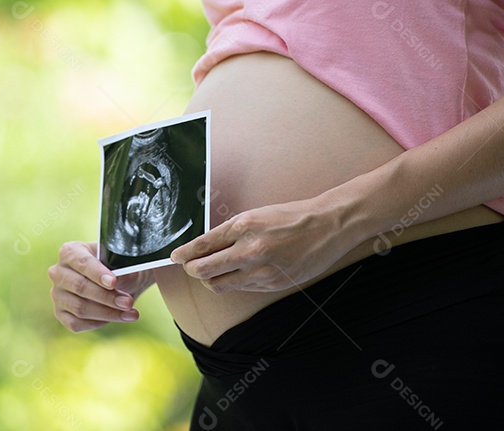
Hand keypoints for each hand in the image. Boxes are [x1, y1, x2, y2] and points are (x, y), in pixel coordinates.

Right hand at [49, 242, 155, 331]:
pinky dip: (99, 322)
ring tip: (130, 313)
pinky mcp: (61, 314)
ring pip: (79, 308)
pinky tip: (117, 318)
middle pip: (80, 287)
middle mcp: (58, 273)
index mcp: (70, 252)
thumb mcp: (122, 264)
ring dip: (108, 313)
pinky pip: (76, 323)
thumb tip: (118, 280)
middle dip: (107, 297)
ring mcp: (57, 294)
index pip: (82, 263)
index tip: (113, 283)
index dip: (98, 273)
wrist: (119, 282)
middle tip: (128, 302)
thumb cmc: (118, 268)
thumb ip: (120, 270)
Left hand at [169, 197, 353, 293]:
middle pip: (203, 270)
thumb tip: (204, 247)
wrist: (328, 226)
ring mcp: (261, 271)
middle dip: (191, 270)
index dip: (183, 254)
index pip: (201, 246)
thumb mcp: (256, 215)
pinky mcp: (272, 285)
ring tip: (211, 272)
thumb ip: (231, 232)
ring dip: (210, 280)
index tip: (175, 257)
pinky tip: (237, 273)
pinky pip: (241, 288)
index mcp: (243, 226)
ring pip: (219, 285)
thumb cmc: (291, 216)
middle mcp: (249, 250)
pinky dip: (233, 282)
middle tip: (189, 266)